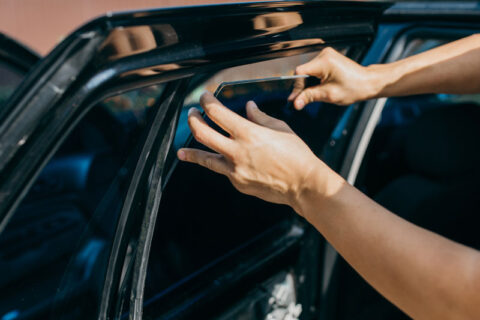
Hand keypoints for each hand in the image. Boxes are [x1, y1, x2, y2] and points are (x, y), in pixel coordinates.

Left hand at [177, 92, 329, 213]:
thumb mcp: (280, 129)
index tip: (205, 97)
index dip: (207, 101)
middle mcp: (237, 151)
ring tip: (181, 152)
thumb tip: (248, 107)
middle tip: (191, 114)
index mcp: (248, 133)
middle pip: (202, 132)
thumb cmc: (297, 155)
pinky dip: (220, 164)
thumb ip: (259, 117)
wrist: (304, 185)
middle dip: (193, 120)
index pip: (217, 112)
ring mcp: (235, 170)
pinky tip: (220, 164)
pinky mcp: (238, 183)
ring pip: (205, 158)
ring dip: (191, 152)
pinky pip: (223, 171)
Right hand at [288, 47, 378, 107]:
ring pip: (307, 71)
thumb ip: (310, 97)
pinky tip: (319, 87)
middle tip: (303, 100)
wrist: (368, 82)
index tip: (296, 98)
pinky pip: (314, 69)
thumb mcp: (329, 95)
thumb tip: (296, 103)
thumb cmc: (354, 88)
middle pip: (303, 71)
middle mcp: (324, 54)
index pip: (300, 72)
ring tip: (315, 93)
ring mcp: (326, 55)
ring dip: (308, 83)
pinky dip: (314, 79)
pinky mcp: (328, 58)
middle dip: (302, 86)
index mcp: (325, 62)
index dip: (297, 86)